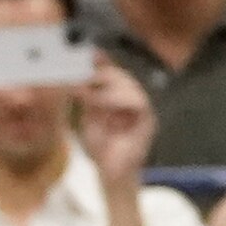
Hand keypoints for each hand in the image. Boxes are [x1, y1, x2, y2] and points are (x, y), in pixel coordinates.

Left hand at [77, 58, 155, 184]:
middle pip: (123, 76)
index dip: (103, 62)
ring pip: (130, 86)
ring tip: (87, 94)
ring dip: (107, 86)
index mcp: (119, 97)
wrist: (112, 173)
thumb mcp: (89, 117)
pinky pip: (138, 102)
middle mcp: (132, 99)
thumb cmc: (102, 146)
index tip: (89, 53)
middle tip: (82, 75)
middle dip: (103, 72)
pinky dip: (118, 99)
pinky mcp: (147, 120)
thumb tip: (78, 78)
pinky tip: (101, 103)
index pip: (113, 73)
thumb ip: (87, 98)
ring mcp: (142, 109)